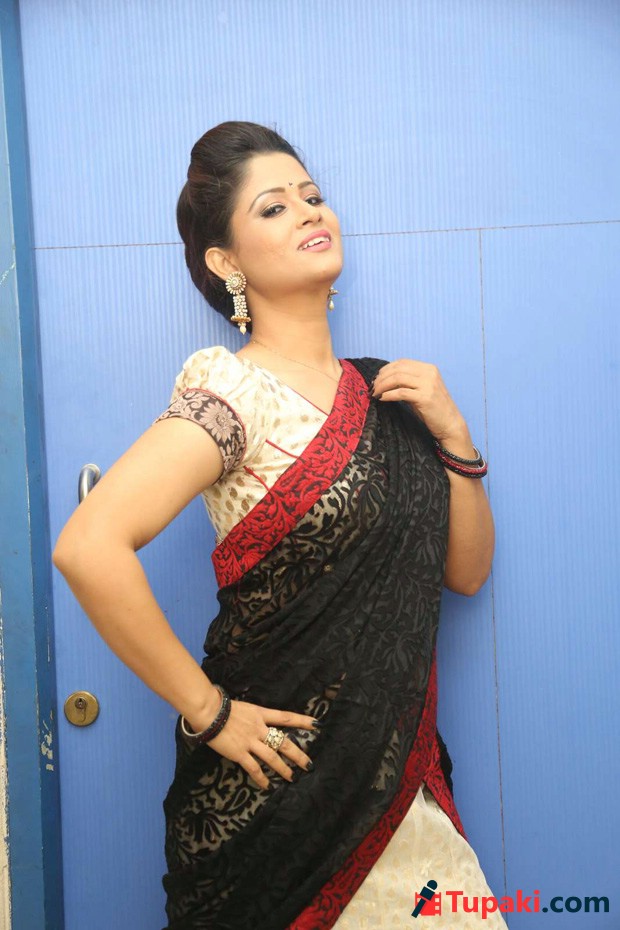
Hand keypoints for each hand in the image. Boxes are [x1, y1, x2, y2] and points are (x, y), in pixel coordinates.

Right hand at [200, 700, 317, 789]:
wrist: (209, 713)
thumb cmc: (223, 708)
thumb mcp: (245, 708)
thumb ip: (255, 716)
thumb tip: (262, 723)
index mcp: (261, 714)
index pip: (286, 717)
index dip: (303, 721)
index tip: (317, 725)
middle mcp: (259, 728)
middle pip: (284, 742)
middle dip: (298, 754)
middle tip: (309, 765)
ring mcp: (250, 741)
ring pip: (272, 757)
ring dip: (283, 769)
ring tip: (292, 777)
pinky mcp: (240, 753)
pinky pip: (254, 768)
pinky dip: (262, 778)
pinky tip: (268, 786)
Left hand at [372, 358, 465, 443]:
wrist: (450, 423)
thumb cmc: (433, 409)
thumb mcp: (421, 390)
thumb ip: (407, 382)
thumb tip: (384, 380)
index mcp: (429, 368)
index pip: (402, 362)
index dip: (386, 369)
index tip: (376, 378)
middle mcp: (429, 373)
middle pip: (398, 369)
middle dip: (382, 377)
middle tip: (372, 387)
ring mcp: (428, 385)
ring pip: (398, 378)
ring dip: (382, 386)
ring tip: (375, 393)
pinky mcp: (425, 397)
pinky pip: (401, 392)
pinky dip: (388, 395)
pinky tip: (382, 399)